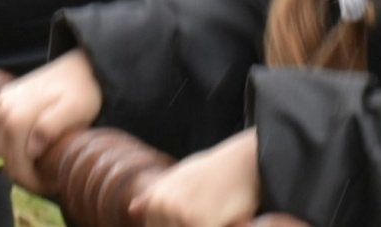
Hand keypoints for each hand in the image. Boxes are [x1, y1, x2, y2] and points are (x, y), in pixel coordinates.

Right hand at [0, 49, 104, 192]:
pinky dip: (12, 150)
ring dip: (17, 164)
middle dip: (24, 176)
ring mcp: (1, 104)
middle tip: (48, 184)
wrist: (79, 66)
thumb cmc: (82, 89)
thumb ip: (52, 125)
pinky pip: (0, 136)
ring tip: (41, 171)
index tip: (51, 186)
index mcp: (17, 113)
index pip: (16, 161)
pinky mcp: (3, 103)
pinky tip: (31, 155)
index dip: (31, 180)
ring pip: (0, 148)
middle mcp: (3, 108)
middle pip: (6, 157)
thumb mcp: (76, 108)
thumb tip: (32, 148)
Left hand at [129, 129, 260, 226]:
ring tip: (218, 211)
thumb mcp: (180, 177)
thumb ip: (156, 194)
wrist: (247, 160)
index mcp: (156, 197)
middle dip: (192, 223)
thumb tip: (133, 209)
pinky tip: (229, 217)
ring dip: (207, 223)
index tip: (198, 208)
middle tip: (211, 207)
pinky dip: (220, 225)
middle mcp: (163, 204)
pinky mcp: (200, 221)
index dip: (179, 224)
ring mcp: (180, 213)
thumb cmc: (214, 171)